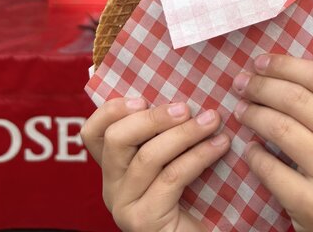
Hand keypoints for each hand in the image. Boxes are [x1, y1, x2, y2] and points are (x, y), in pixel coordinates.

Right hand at [81, 97, 230, 231]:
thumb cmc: (194, 196)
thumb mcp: (173, 158)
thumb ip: (166, 133)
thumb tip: (183, 92)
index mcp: (115, 168)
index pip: (93, 133)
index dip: (111, 110)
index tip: (143, 97)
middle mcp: (111, 187)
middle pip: (116, 139)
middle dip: (153, 117)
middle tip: (185, 107)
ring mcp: (124, 206)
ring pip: (147, 156)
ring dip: (184, 133)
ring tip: (212, 120)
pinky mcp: (144, 221)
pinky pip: (171, 177)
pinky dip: (198, 156)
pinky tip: (220, 145)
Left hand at [232, 55, 312, 231]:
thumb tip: (282, 71)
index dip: (285, 65)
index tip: (260, 61)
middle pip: (297, 98)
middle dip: (262, 85)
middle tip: (242, 83)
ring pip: (280, 128)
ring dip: (253, 114)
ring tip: (241, 110)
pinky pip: (270, 168)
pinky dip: (253, 154)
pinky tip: (250, 149)